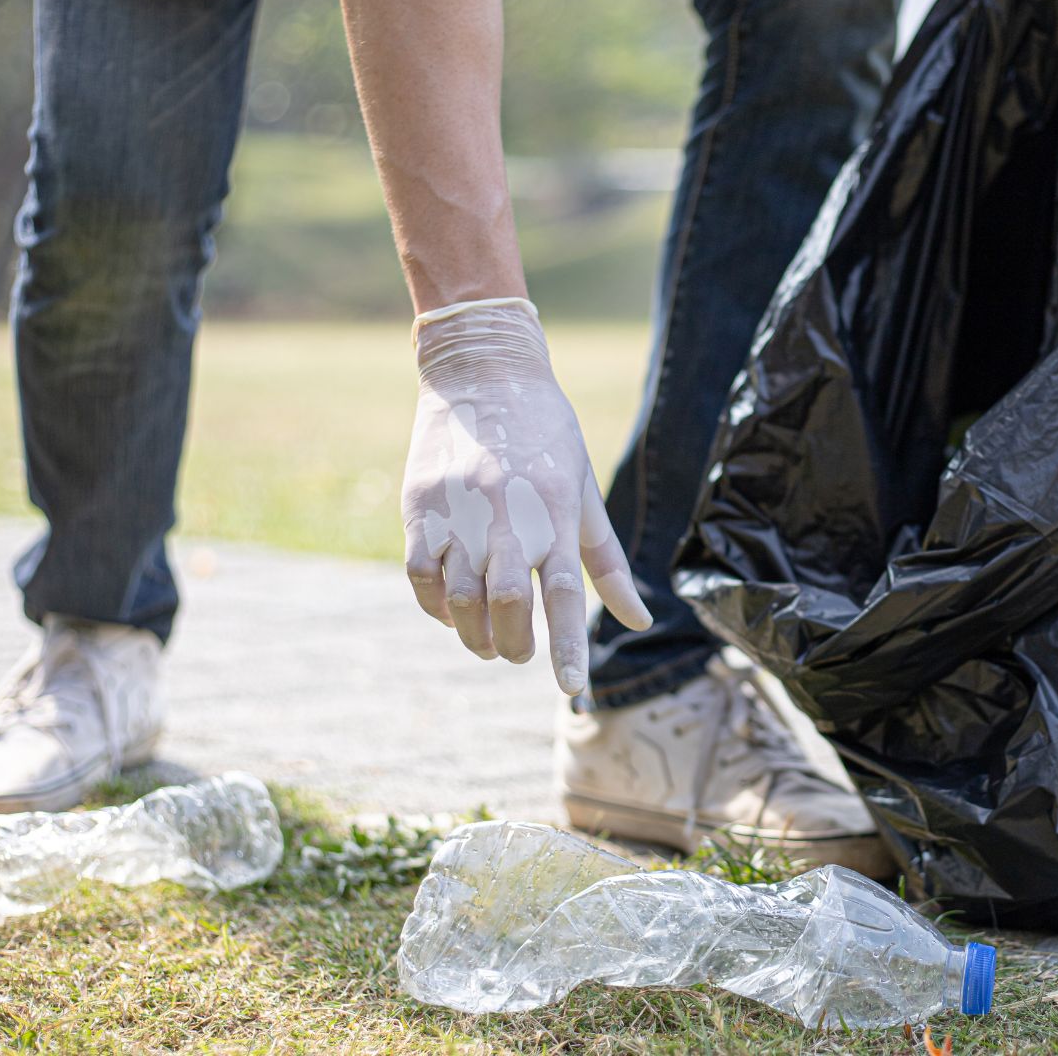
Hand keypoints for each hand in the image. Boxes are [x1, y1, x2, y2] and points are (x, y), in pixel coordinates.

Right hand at [400, 298, 651, 694]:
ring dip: (474, 635)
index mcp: (554, 509)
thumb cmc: (546, 437)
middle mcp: (506, 512)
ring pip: (460, 599)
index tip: (572, 687)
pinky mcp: (418, 507)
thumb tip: (638, 621)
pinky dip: (436, 607)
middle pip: (509, 604)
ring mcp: (457, 510)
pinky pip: (420, 576)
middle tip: (520, 654)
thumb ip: (607, 562)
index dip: (568, 645)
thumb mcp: (583, 492)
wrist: (483, 370)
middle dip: (515, 645)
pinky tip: (452, 612)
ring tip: (488, 643)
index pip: (565, 591)